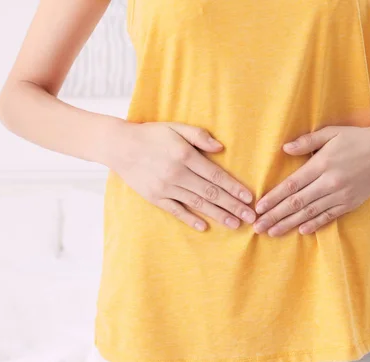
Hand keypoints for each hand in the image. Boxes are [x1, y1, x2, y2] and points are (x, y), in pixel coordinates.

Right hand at [110, 121, 256, 231]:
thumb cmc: (152, 135)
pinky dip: (190, 219)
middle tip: (250, 217)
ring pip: (197, 203)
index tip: (249, 198)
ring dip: (218, 215)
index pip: (216, 175)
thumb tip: (221, 148)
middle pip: (211, 192)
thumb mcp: (176, 128)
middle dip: (233, 205)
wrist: (120, 146)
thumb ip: (199, 136)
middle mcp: (177, 173)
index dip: (234, 187)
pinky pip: (176, 211)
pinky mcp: (155, 197)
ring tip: (235, 224)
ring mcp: (165, 187)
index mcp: (185, 156)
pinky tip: (204, 226)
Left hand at [253, 125, 369, 235]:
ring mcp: (341, 195)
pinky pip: (329, 216)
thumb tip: (284, 149)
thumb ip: (307, 142)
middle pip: (297, 203)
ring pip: (310, 213)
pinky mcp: (351, 203)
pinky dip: (314, 224)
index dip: (274, 198)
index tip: (259, 207)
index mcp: (322, 165)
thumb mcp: (331, 133)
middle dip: (275, 216)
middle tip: (258, 227)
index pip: (292, 185)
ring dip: (289, 224)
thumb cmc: (356, 138)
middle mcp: (330, 182)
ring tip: (272, 232)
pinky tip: (300, 230)